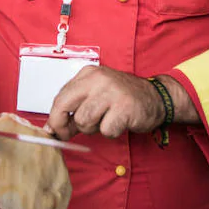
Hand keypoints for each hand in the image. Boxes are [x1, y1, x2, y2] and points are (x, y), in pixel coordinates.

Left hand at [43, 66, 164, 140]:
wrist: (156, 97)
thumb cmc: (122, 98)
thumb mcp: (96, 95)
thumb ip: (75, 108)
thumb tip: (52, 128)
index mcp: (89, 73)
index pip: (60, 96)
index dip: (54, 117)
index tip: (54, 129)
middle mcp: (98, 79)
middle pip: (64, 105)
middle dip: (62, 124)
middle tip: (67, 134)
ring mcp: (112, 92)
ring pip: (83, 120)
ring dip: (92, 128)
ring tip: (105, 121)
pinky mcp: (124, 107)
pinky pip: (105, 130)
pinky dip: (111, 132)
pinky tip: (119, 123)